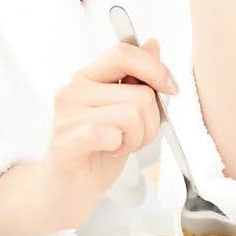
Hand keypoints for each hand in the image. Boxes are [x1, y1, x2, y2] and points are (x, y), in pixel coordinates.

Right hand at [41, 36, 173, 229]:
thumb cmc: (97, 150)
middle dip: (151, 121)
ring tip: (120, 145)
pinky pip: (110, 135)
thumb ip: (138, 78)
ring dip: (136, 138)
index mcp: (88, 77)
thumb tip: (152, 44)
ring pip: (131, 115)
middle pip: (139, 93)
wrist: (66, 191)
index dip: (155, 69)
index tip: (171, 89)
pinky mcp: (64, 142)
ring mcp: (66, 116)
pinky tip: (108, 152)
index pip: (124, 53)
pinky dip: (120, 147)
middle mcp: (73, 90)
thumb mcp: (125, 110)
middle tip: (133, 136)